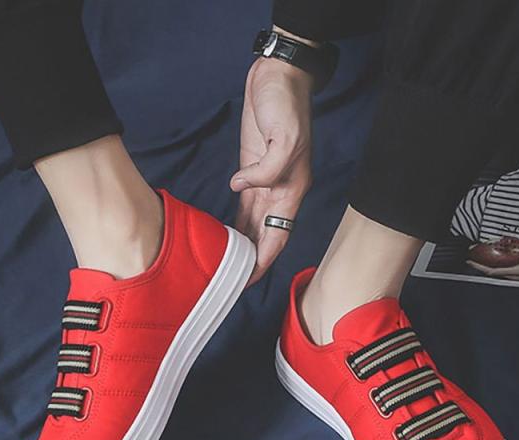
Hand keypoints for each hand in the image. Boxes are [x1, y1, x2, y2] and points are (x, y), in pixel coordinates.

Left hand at [231, 55, 313, 285]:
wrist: (277, 78)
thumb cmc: (285, 105)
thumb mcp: (283, 138)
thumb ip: (264, 171)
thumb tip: (240, 188)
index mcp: (292, 188)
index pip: (279, 234)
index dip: (266, 259)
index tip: (251, 280)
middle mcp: (280, 191)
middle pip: (266, 235)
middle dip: (253, 260)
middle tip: (233, 283)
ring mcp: (265, 182)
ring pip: (254, 224)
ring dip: (244, 246)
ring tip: (228, 269)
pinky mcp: (250, 171)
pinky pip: (244, 207)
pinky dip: (237, 225)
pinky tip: (227, 238)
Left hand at [467, 238, 518, 285]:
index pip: (494, 271)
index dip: (480, 267)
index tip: (471, 262)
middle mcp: (517, 279)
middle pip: (493, 275)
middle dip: (482, 267)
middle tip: (474, 260)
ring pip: (500, 276)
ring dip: (490, 269)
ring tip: (483, 262)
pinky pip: (508, 276)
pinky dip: (500, 270)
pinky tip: (500, 266)